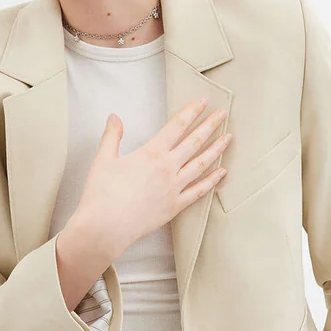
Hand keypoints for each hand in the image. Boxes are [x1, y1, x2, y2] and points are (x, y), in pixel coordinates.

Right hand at [72, 97, 230, 256]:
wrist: (105, 227)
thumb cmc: (102, 194)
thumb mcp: (103, 160)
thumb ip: (112, 136)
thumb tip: (114, 117)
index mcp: (151, 154)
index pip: (176, 126)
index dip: (191, 111)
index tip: (203, 102)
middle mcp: (167, 168)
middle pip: (194, 142)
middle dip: (210, 125)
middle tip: (223, 114)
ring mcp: (174, 188)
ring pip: (201, 164)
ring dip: (216, 149)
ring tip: (228, 138)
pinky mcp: (175, 207)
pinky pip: (198, 192)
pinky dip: (212, 181)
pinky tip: (221, 173)